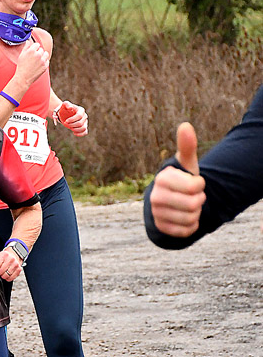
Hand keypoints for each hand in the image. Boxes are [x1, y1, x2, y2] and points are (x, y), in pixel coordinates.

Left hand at [0, 248, 22, 281]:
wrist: (14, 255)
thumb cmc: (3, 257)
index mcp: (3, 255)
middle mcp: (10, 259)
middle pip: (0, 272)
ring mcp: (15, 264)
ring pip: (5, 276)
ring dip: (2, 276)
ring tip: (3, 272)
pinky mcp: (19, 269)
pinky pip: (11, 278)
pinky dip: (7, 278)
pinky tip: (7, 274)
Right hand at [12, 39, 49, 89]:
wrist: (24, 78)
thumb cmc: (21, 66)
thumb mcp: (22, 55)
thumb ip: (26, 46)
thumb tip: (29, 41)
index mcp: (31, 50)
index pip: (37, 44)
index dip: (34, 48)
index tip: (32, 51)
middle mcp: (38, 55)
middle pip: (41, 49)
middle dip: (38, 52)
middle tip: (33, 58)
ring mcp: (42, 61)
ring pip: (46, 54)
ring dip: (43, 56)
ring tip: (38, 60)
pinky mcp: (45, 66)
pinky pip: (47, 61)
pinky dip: (44, 62)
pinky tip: (39, 65)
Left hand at [53, 101, 87, 135]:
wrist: (64, 114)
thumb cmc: (64, 109)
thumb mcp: (64, 105)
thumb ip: (66, 104)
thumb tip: (70, 107)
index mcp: (81, 110)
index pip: (79, 116)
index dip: (72, 119)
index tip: (66, 121)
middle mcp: (84, 116)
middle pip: (80, 123)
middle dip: (72, 125)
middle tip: (65, 123)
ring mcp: (85, 122)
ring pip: (83, 128)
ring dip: (75, 129)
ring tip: (70, 127)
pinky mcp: (84, 127)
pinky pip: (85, 132)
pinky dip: (80, 134)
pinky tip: (74, 133)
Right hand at [150, 122, 205, 236]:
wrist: (167, 201)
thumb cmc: (180, 179)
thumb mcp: (185, 164)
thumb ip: (187, 146)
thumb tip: (186, 125)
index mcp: (162, 178)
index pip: (195, 186)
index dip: (200, 185)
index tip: (194, 182)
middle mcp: (155, 196)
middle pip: (194, 204)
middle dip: (199, 200)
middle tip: (192, 196)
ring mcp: (156, 213)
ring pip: (191, 218)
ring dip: (195, 213)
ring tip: (188, 206)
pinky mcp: (161, 228)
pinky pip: (186, 231)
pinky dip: (191, 226)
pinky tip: (185, 217)